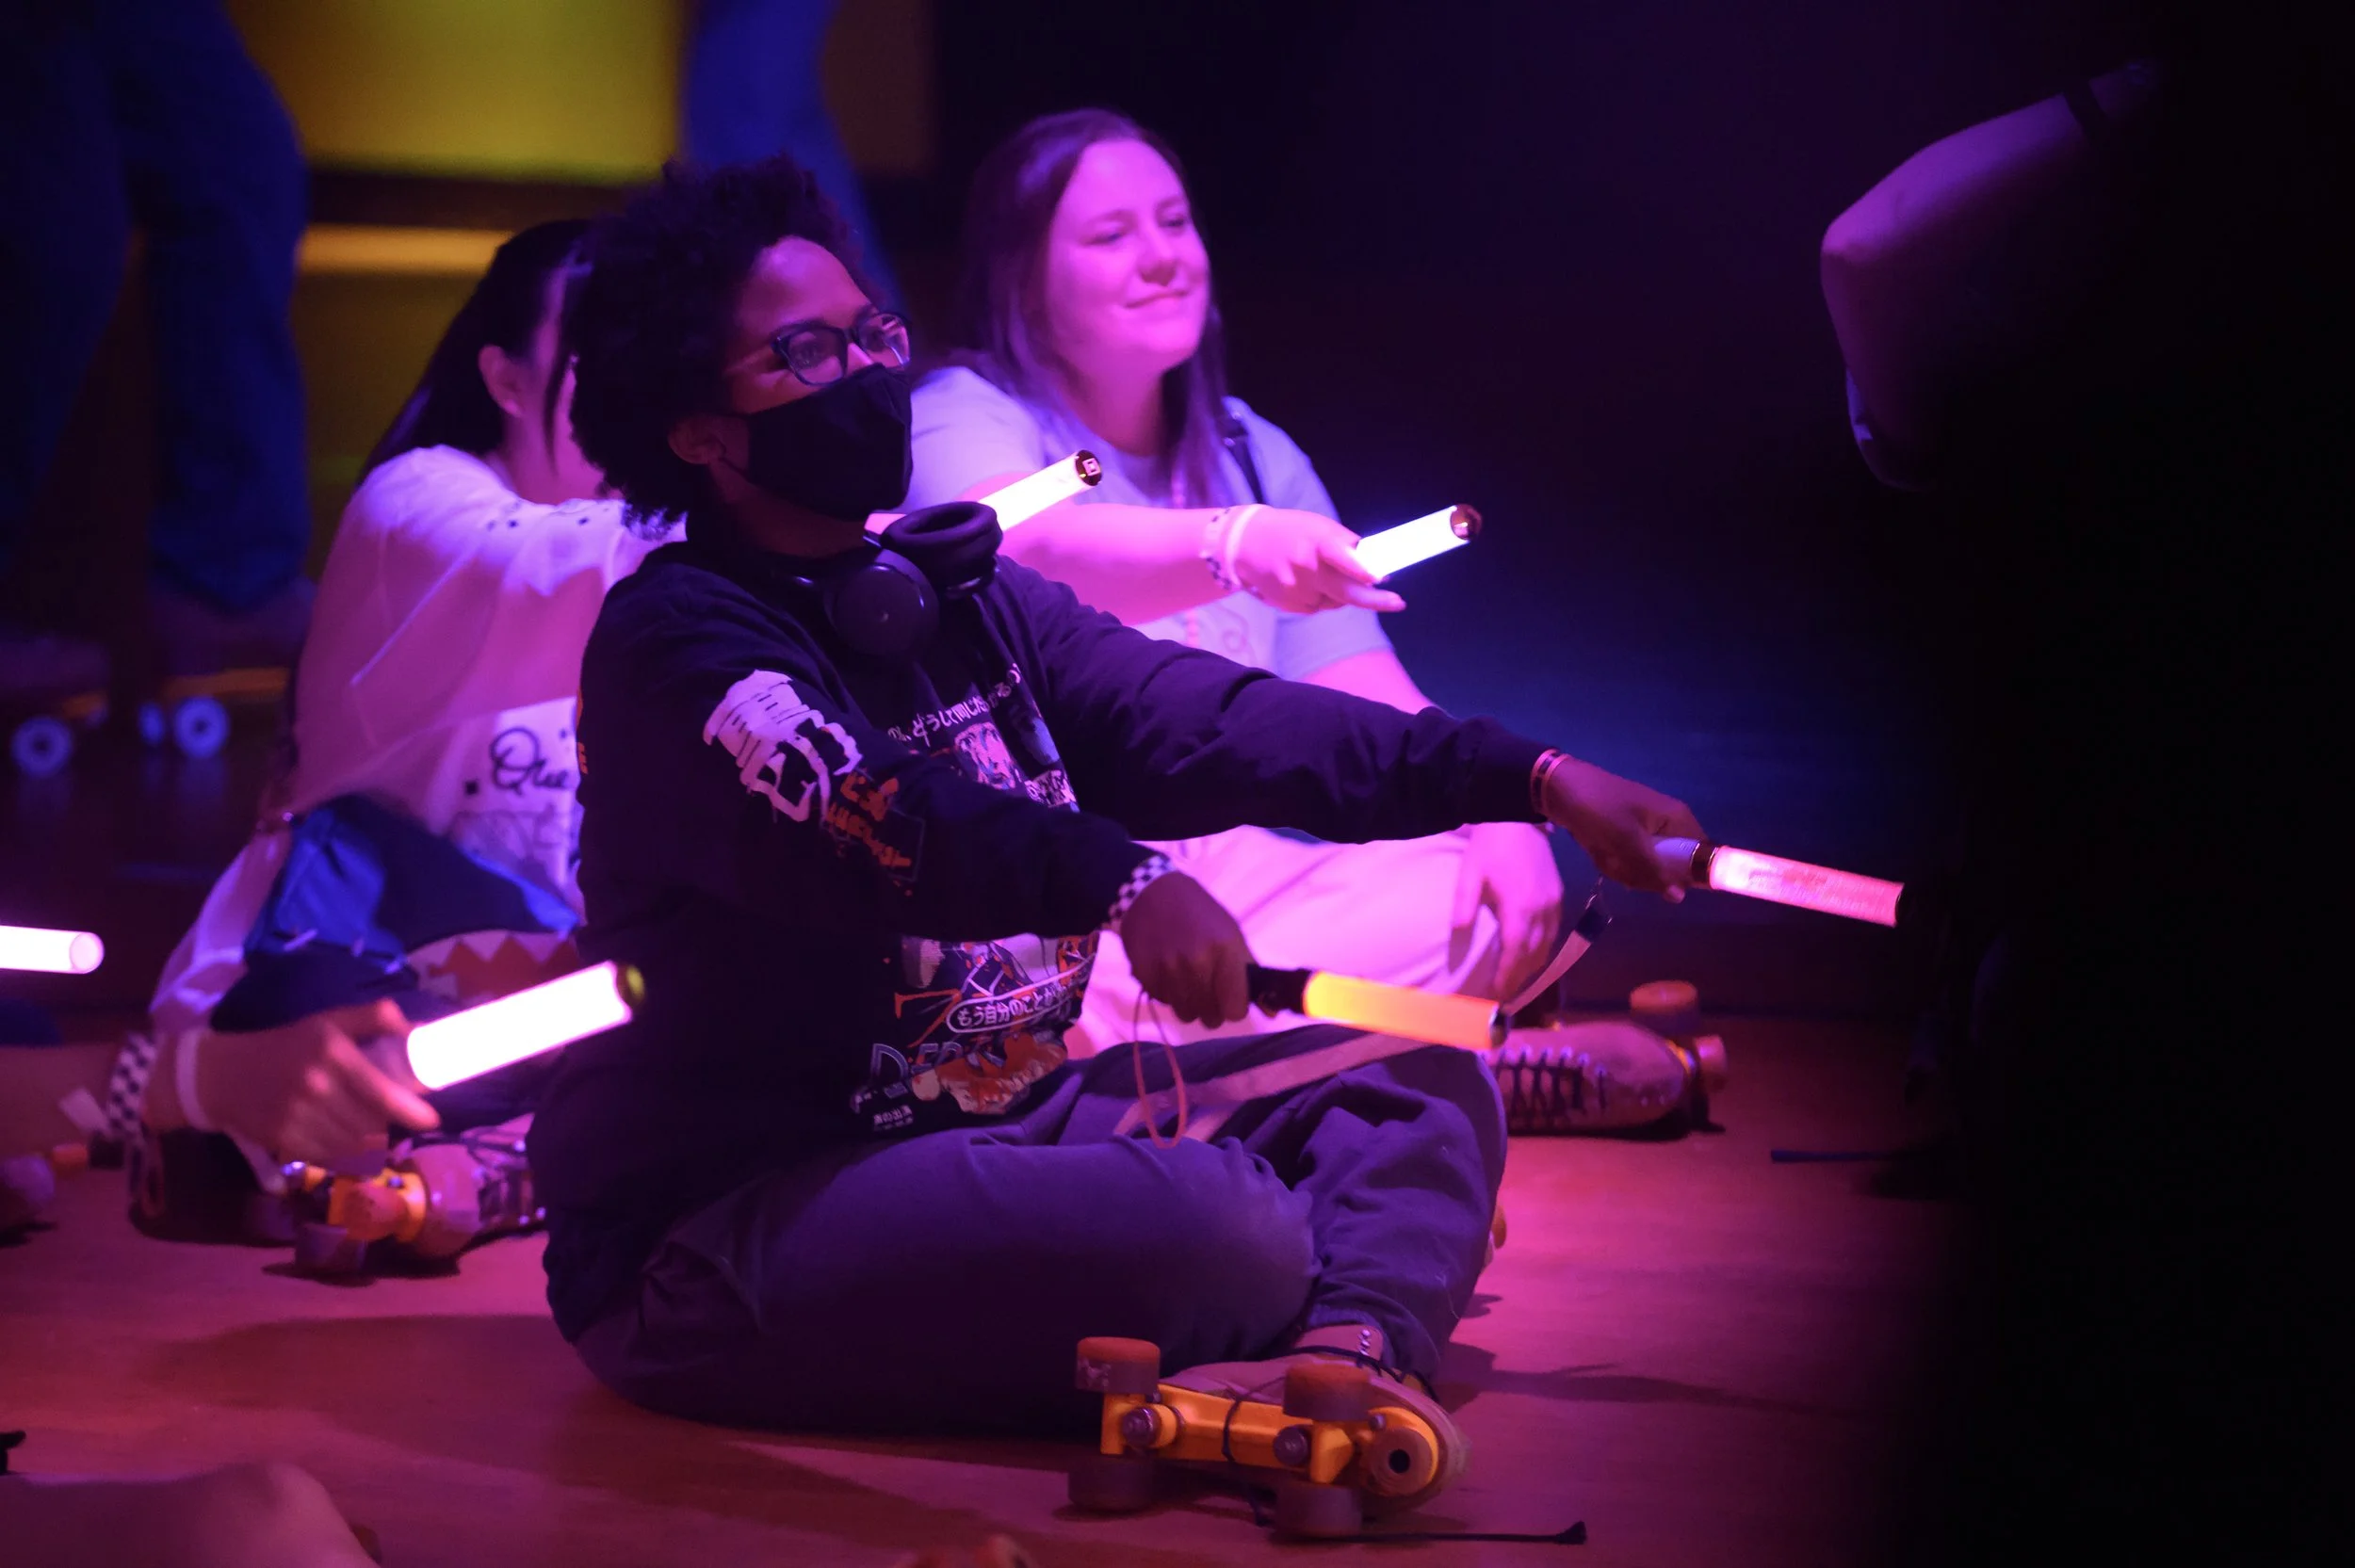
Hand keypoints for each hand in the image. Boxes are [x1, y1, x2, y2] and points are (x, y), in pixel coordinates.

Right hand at [189, 1000, 440, 1162]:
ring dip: (366, 1138)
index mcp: (332, 1052)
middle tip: (387, 1115)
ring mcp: (297, 1115)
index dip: (411, 1111)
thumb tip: (416, 1028)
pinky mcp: (283, 1140)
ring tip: (363, 1125)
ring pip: (353, 1142)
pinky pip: (329, 1155)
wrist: (223, 1073)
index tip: (430, 1119)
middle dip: (385, 1121)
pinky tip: (340, 1137)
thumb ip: (373, 1018)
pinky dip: (342, 1151)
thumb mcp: (329, 1021)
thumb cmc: (286, 1044)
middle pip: (371, 1121)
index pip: (382, 1092)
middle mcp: (316, 1085)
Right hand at [1116, 871, 1255, 1029]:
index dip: (1234, 1006)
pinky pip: (1162, 1001)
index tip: (1230, 997)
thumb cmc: (1201, 914)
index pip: (1235, 1010)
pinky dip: (1166, 992)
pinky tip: (1166, 970)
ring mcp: (1167, 968)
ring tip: (1186, 978)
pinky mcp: (1143, 972)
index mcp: (1225, 950)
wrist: (1154, 892)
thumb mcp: (1232, 935)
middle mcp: (1196, 961)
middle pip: (1210, 1017)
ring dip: (1188, 1002)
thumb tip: (1271, 1013)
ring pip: (1185, 1014)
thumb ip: (1250, 974)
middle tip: (1207, 986)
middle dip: (1211, 1007)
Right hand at [1230, 507, 1406, 614]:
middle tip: (1398, 602)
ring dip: (1340, 593)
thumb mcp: (1317, 526)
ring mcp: (1296, 590)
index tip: (1379, 578)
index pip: (1339, 556)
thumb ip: (1344, 544)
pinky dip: (1321, 598)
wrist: (1244, 545)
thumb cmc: (1290, 531)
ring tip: (1322, 574)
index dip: (1359, 568)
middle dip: (1374, 600)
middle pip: (1345, 591)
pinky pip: (1318, 607)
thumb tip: (1376, 563)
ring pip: (1334, 601)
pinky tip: (1306, 582)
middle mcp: (1306, 568)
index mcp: (1315, 542)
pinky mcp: (1288, 605)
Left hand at [1451, 822, 1564, 998]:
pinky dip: (1543, 947)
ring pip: (1548, 945)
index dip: (1508, 975)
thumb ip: (1464, 904)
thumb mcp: (1470, 872)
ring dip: (1533, 965)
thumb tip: (1459, 934)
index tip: (1497, 993)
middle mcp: (1542, 909)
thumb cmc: (1489, 845)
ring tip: (1515, 979)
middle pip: (1535, 954)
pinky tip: (1530, 953)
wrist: (1517, 816)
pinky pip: (1554, 931)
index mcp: (1520, 906)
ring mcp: (1554, 902)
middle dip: (1520, 977)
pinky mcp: (1559, 895)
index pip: (1516, 951)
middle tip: (1504, 994)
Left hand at [1539, 755, 1706, 896]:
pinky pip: (1628, 860)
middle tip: (1621, 862)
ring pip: (1646, 866)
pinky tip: (1597, 851)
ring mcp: (1645, 830)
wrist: (1559, 788)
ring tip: (1604, 852)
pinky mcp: (1626, 836)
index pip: (1702, 854)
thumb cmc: (1599, 809)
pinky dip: (1612, 860)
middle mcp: (1667, 825)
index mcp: (1677, 818)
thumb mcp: (1627, 840)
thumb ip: (1655, 869)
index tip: (1662, 881)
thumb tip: (1680, 896)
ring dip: (1623, 867)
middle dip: (1643, 872)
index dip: (1687, 874)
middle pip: (1671, 866)